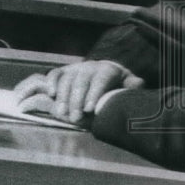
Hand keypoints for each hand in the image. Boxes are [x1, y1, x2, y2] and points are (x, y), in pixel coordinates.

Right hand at [14, 61, 143, 124]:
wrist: (105, 72)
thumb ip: (132, 85)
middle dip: (76, 100)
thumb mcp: (128, 83)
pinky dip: (46, 83)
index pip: (100, 80)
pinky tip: (46, 95)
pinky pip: (50, 75)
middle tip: (74, 117)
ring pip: (65, 79)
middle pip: (80, 81)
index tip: (89, 109)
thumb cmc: (117, 84)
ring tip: (60, 113)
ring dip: (61, 96)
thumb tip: (138, 83)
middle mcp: (88, 67)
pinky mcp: (61, 73)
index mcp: (106, 70)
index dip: (94, 93)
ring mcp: (73, 69)